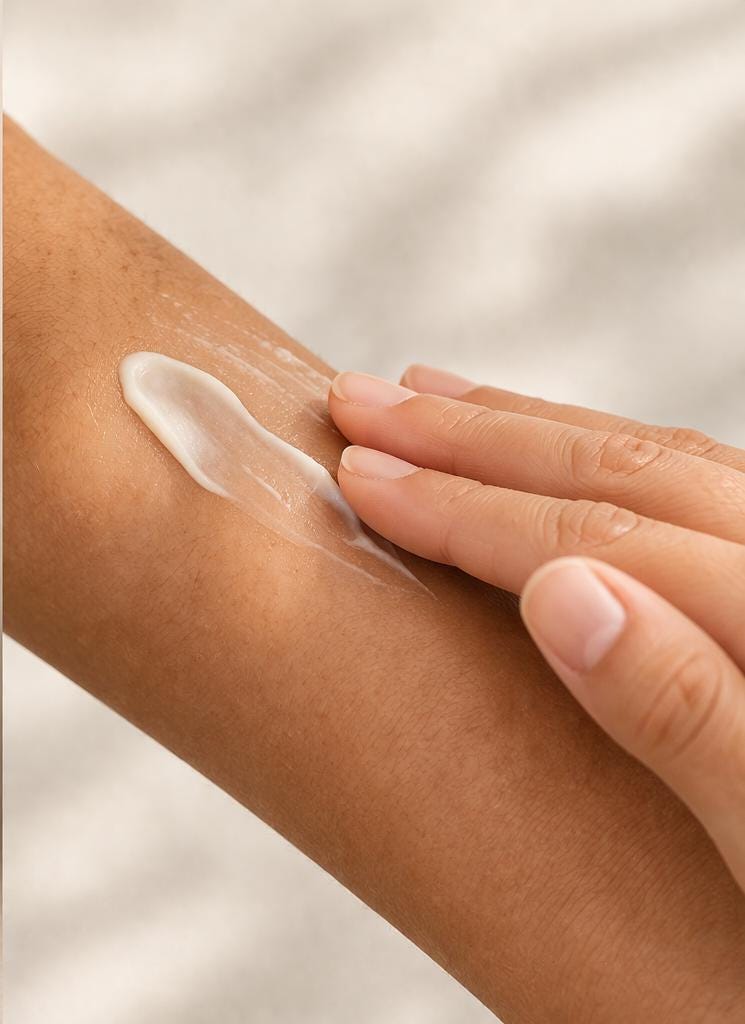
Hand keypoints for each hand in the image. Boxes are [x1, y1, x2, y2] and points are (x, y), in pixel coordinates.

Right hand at [328, 363, 744, 892]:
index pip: (598, 538)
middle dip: (473, 432)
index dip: (466, 507)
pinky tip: (550, 457)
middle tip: (361, 399)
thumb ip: (688, 713)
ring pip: (652, 461)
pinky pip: (684, 487)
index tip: (363, 473)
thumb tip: (560, 589)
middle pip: (619, 470)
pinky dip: (595, 461)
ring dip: (530, 427)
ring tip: (436, 399)